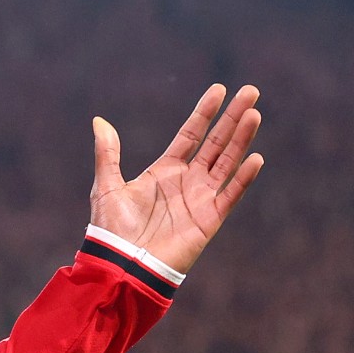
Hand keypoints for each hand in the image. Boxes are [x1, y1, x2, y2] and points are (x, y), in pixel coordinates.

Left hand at [89, 84, 264, 273]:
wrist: (122, 263)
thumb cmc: (112, 228)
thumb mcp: (108, 184)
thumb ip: (107, 153)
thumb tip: (98, 121)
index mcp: (165, 170)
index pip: (191, 134)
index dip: (205, 112)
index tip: (220, 89)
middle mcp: (187, 180)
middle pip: (216, 142)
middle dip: (233, 117)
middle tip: (250, 92)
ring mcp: (201, 198)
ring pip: (227, 162)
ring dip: (241, 139)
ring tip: (254, 114)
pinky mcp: (209, 219)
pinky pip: (230, 195)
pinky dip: (243, 178)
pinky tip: (254, 158)